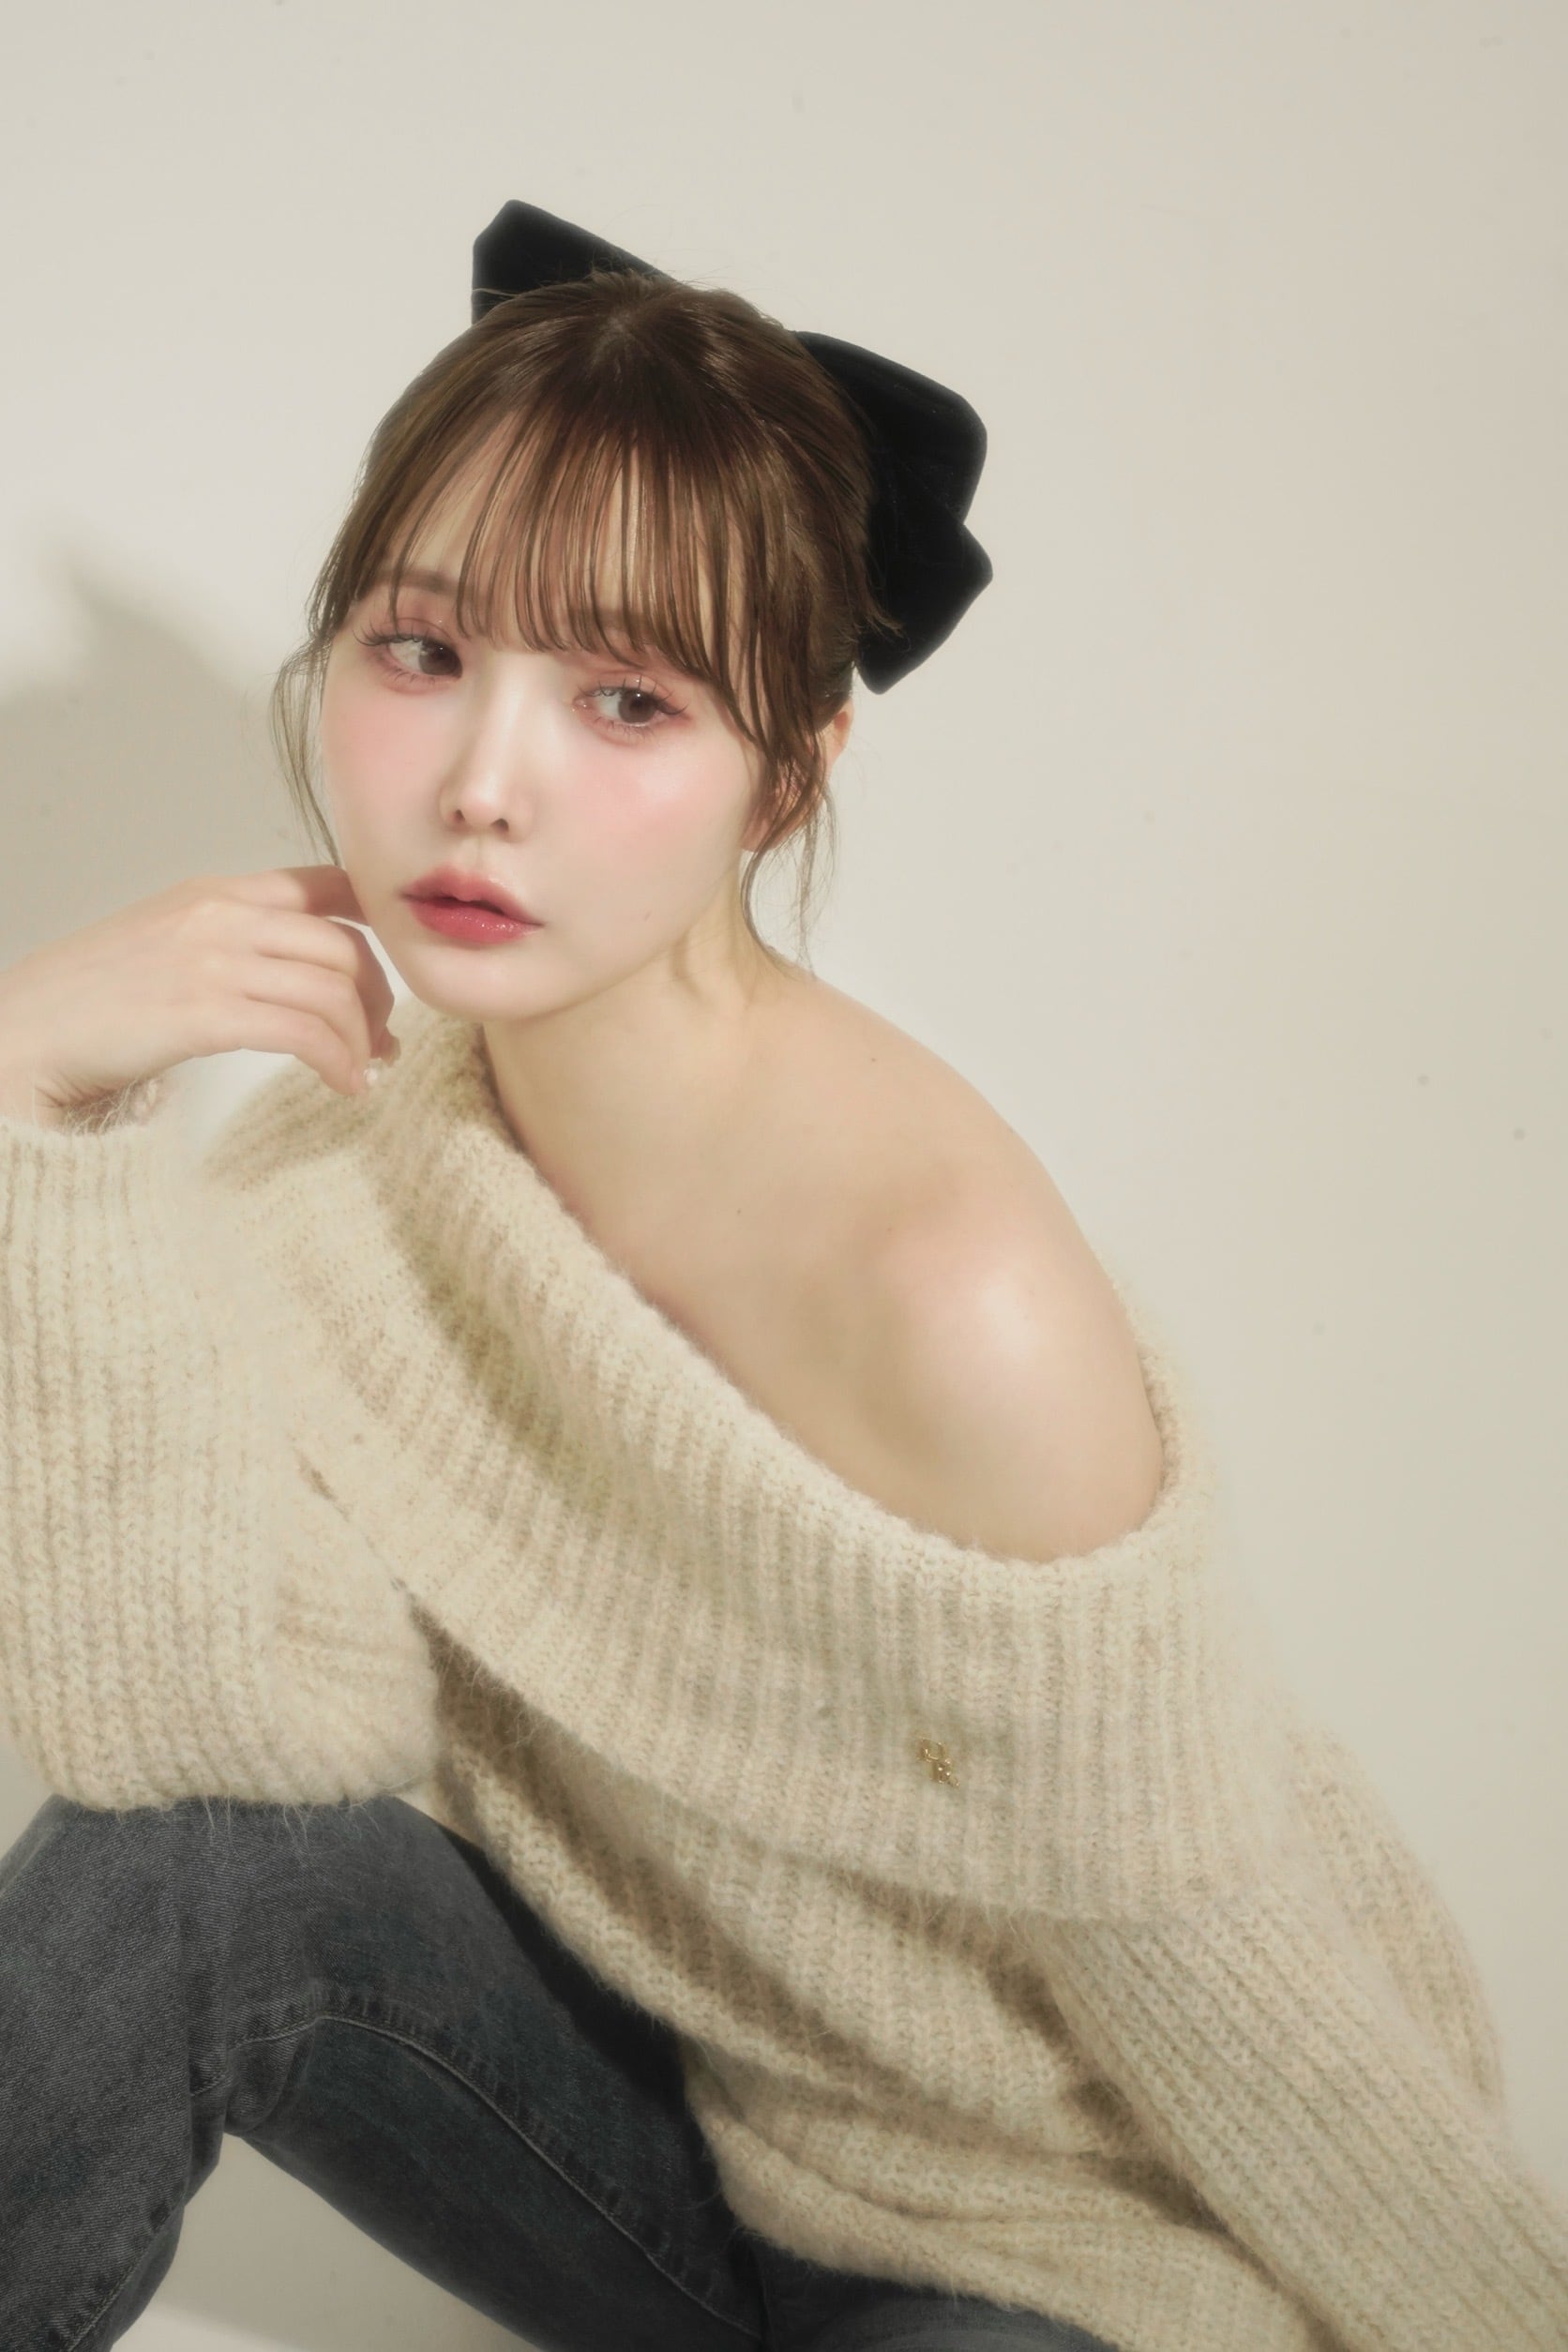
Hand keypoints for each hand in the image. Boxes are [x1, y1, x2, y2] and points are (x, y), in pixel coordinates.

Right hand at [0, 865, 398, 1124]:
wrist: (21, 1034)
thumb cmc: (85, 1002)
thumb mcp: (164, 943)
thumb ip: (226, 941)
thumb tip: (288, 971)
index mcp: (215, 893)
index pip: (326, 884)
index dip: (377, 924)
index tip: (391, 968)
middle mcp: (221, 917)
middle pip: (344, 947)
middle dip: (378, 998)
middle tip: (381, 1040)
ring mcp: (213, 963)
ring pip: (334, 992)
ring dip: (364, 1039)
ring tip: (364, 1070)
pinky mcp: (206, 1014)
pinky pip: (307, 1034)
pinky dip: (340, 1063)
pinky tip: (344, 1087)